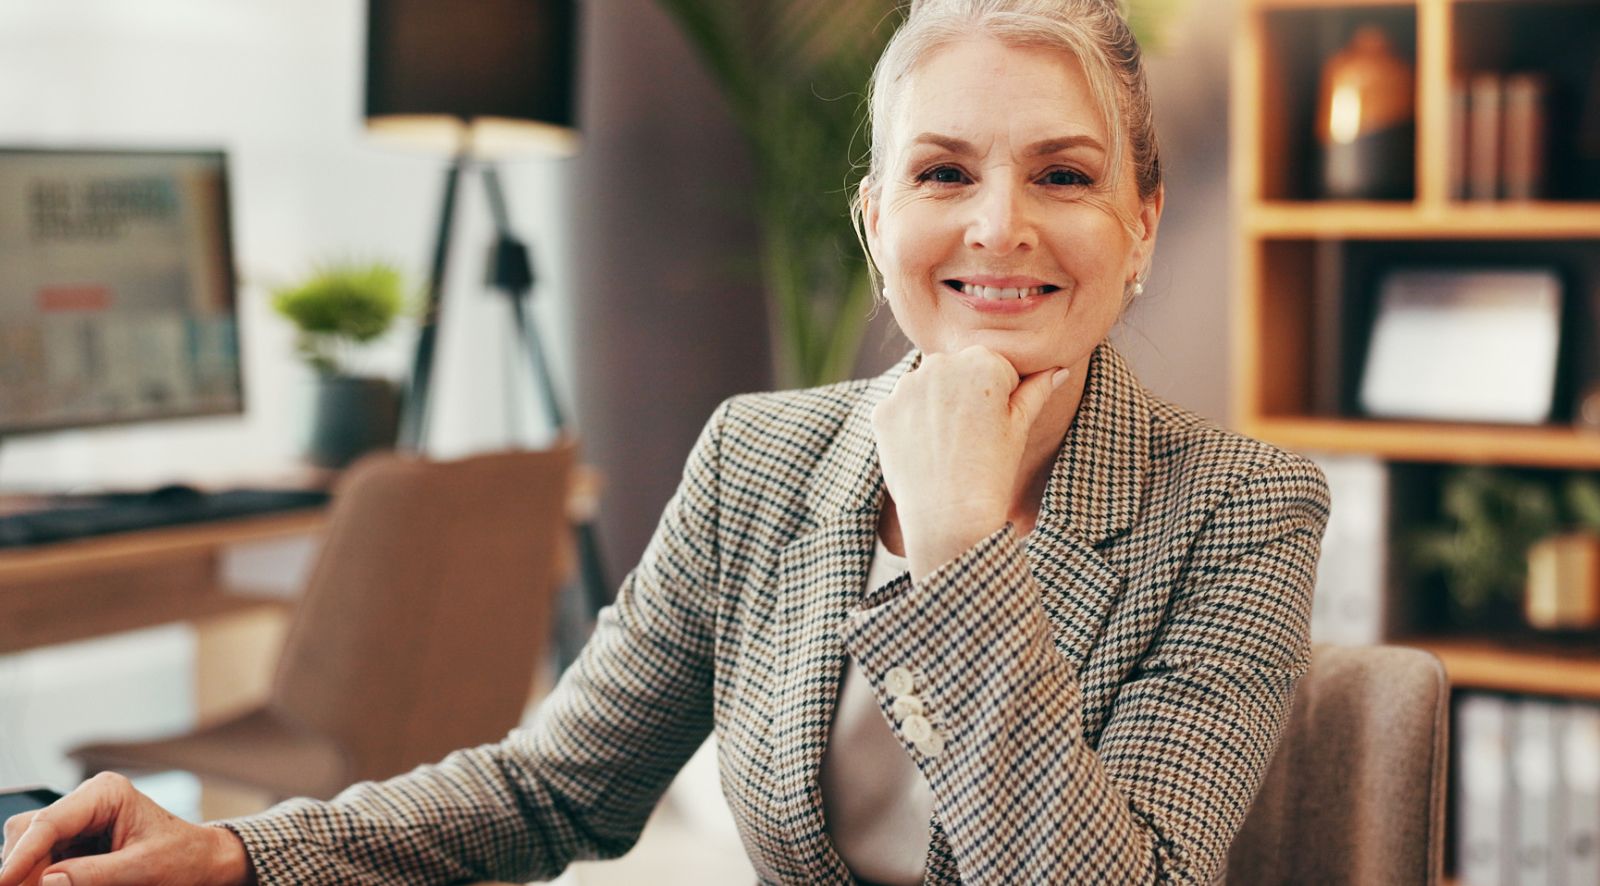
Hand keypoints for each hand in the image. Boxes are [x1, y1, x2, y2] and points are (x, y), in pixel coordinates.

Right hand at [0, 772, 253, 885]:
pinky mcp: (74, 843)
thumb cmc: (182, 858)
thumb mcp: (142, 869)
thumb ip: (93, 875)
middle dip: (22, 867)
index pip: (49, 822)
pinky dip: (40, 877)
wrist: (201, 861)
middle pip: (29, 832)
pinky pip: (42, 860)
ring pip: (30, 847)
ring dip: (30, 873)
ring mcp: (77, 821)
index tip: (5, 882)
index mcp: (105, 793)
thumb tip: (46, 882)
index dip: (21, 856)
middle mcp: (86, 802)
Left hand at [872, 345, 1066, 578]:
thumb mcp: (1020, 427)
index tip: (993, 426)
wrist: (950, 515)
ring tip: (947, 445)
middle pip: (956, 372)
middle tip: (970, 438)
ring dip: (935, 407)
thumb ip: (1037, 390)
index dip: (998, 398)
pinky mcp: (883, 410)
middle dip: (964, 396)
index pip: (993, 366)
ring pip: (926, 388)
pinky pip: (900, 410)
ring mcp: (906, 387)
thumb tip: (1058, 370)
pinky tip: (923, 451)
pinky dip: (910, 427)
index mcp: (982, 361)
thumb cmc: (992, 471)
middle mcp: (939, 363)